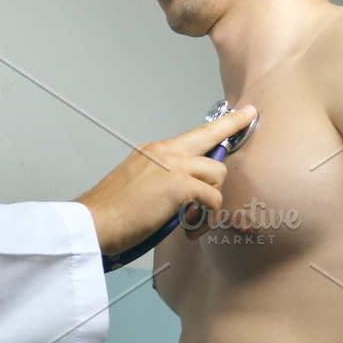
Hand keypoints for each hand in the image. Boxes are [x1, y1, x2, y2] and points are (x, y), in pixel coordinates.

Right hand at [73, 106, 254, 255]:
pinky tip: (191, 229)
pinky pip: (213, 198)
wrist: (93, 221)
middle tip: (249, 115)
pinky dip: (207, 217)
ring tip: (194, 220)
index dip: (219, 124)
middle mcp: (164, 152)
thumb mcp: (136, 185)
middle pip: (210, 135)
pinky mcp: (180, 185)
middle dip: (232, 126)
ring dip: (212, 199)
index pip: (192, 135)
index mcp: (153, 152)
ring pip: (217, 172)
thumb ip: (160, 181)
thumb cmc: (110, 212)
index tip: (239, 113)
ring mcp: (173, 166)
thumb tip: (183, 196)